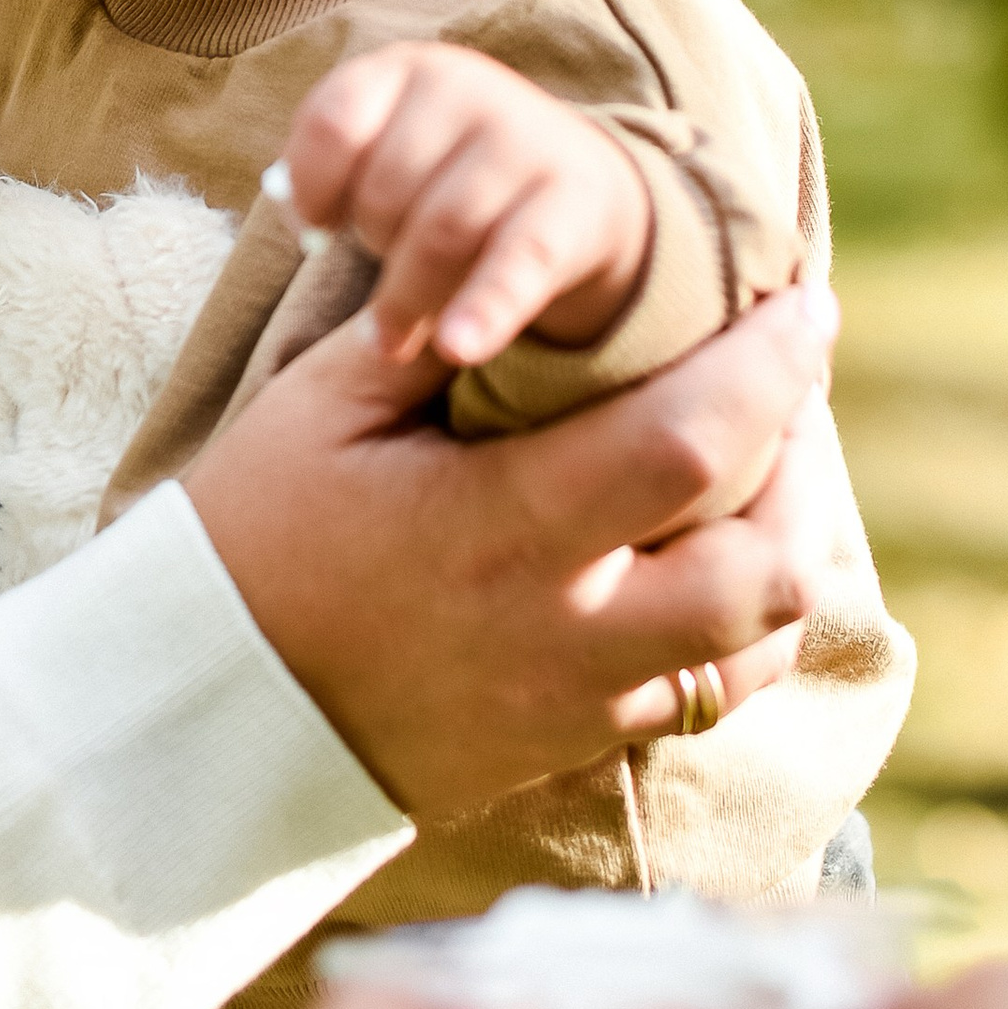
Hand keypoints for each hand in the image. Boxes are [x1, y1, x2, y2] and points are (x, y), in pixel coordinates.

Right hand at [180, 280, 837, 823]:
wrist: (206, 712)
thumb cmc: (249, 541)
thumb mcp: (316, 410)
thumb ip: (429, 332)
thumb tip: (520, 267)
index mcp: (500, 525)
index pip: (689, 441)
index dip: (768, 368)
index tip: (798, 305)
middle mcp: (563, 626)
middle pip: (764, 561)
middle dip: (801, 457)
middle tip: (784, 385)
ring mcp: (577, 699)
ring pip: (757, 641)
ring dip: (787, 545)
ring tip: (766, 469)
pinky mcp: (572, 741)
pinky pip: (708, 698)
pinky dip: (743, 627)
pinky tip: (718, 562)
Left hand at [282, 42, 651, 367]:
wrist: (577, 186)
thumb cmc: (447, 175)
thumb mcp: (385, 151)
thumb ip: (326, 175)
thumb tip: (301, 219)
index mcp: (407, 71)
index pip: (334, 122)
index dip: (311, 185)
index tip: (317, 228)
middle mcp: (469, 90)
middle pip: (386, 189)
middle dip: (371, 244)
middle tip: (383, 274)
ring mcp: (526, 141)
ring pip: (441, 232)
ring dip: (406, 299)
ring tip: (392, 340)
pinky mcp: (571, 204)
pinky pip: (517, 262)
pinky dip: (484, 309)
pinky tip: (456, 347)